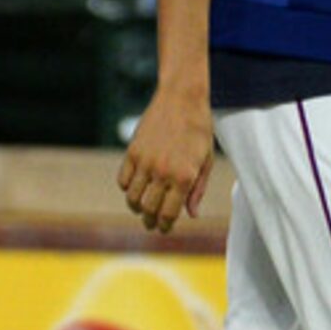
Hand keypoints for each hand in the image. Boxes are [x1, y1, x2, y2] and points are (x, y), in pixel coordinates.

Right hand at [119, 85, 215, 235]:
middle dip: (150, 220)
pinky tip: (135, 188)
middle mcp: (163, 172)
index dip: (166, 225)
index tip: (164, 229)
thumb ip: (198, 190)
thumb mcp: (206, 161)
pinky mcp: (132, 152)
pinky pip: (124, 180)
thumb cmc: (199, 131)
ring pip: (133, 197)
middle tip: (151, 224)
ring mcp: (145, 162)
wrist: (182, 100)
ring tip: (141, 208)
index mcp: (185, 177)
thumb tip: (191, 215)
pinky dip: (128, 188)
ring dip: (136, 207)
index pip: (169, 213)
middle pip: (149, 209)